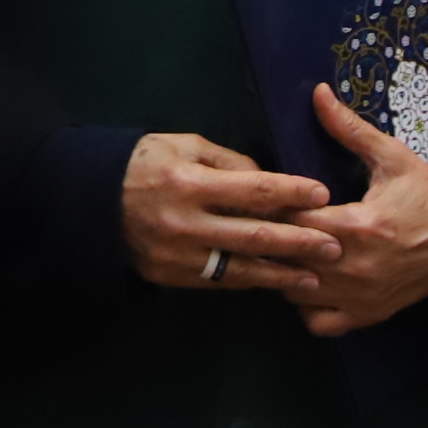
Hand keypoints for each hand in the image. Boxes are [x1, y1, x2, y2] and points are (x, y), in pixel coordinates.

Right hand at [121, 133, 337, 289]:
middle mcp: (186, 223)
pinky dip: (252, 281)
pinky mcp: (173, 277)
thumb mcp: (181, 146)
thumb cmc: (143, 165)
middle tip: (336, 246)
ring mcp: (179, 255)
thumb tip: (265, 181)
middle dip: (300, 242)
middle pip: (255, 235)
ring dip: (282, 273)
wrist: (92, 204)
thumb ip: (226, 162)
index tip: (322, 194)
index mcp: (189, 183)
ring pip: (241, 268)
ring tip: (315, 276)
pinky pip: (221, 280)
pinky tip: (276, 281)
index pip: (253, 189)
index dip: (291, 192)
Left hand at [261, 83, 427, 338]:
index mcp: (358, 226)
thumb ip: (350, 129)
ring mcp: (359, 297)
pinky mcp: (367, 315)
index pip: (291, 222)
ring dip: (284, 272)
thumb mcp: (392, 157)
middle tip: (266, 224)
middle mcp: (354, 268)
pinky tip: (308, 282)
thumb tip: (317, 93)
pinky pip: (318, 323)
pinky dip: (306, 306)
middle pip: (286, 260)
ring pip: (295, 293)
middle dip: (271, 241)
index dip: (272, 209)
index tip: (264, 199)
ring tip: (285, 250)